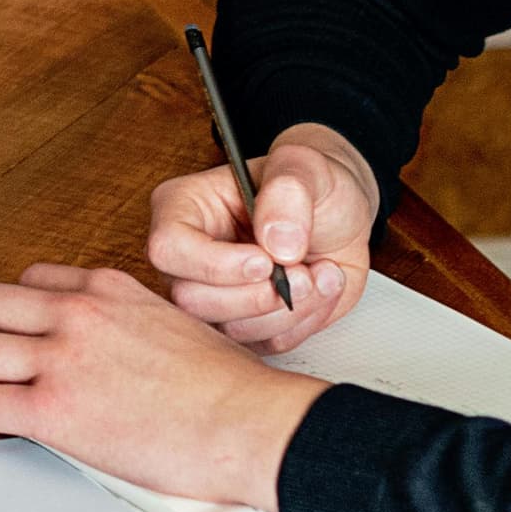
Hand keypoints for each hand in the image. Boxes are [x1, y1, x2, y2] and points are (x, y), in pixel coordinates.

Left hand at [0, 264, 326, 511]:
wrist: (250, 424)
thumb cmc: (228, 387)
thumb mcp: (171, 321)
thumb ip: (124, 321)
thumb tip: (107, 342)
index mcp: (106, 289)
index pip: (30, 281)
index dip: (27, 314)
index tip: (33, 338)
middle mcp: (77, 315)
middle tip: (11, 366)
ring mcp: (62, 359)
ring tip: (11, 396)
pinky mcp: (54, 410)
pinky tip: (17, 424)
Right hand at [147, 121, 380, 354]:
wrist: (342, 213)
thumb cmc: (312, 182)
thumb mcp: (305, 167)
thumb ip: (288, 193)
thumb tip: (276, 242)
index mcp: (183, 207)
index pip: (168, 248)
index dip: (214, 264)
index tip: (264, 261)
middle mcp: (191, 255)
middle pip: (191, 300)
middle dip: (257, 296)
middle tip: (301, 273)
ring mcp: (216, 293)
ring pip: (230, 329)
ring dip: (289, 310)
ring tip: (318, 273)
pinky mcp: (248, 321)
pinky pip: (266, 344)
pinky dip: (305, 321)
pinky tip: (320, 287)